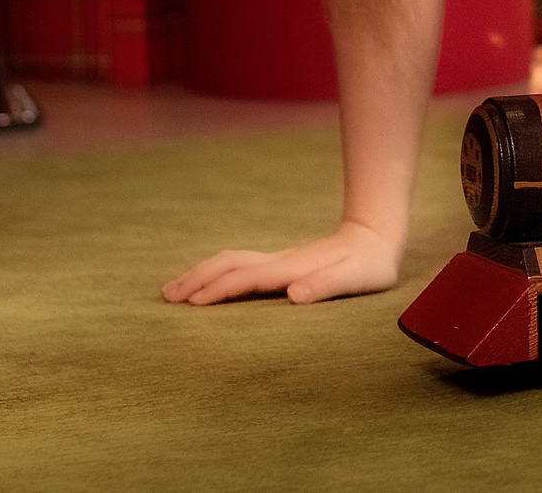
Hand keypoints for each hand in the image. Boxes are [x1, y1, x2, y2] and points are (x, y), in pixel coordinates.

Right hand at [161, 220, 400, 305]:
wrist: (375, 236)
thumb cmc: (369, 265)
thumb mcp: (356, 278)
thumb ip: (326, 285)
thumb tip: (294, 294)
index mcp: (291, 268)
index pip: (247, 279)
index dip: (219, 290)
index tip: (192, 304)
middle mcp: (279, 261)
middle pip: (228, 265)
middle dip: (196, 279)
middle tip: (166, 296)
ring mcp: (277, 259)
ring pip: (230, 261)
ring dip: (200, 272)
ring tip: (174, 288)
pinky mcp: (280, 262)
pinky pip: (238, 264)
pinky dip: (215, 270)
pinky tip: (208, 280)